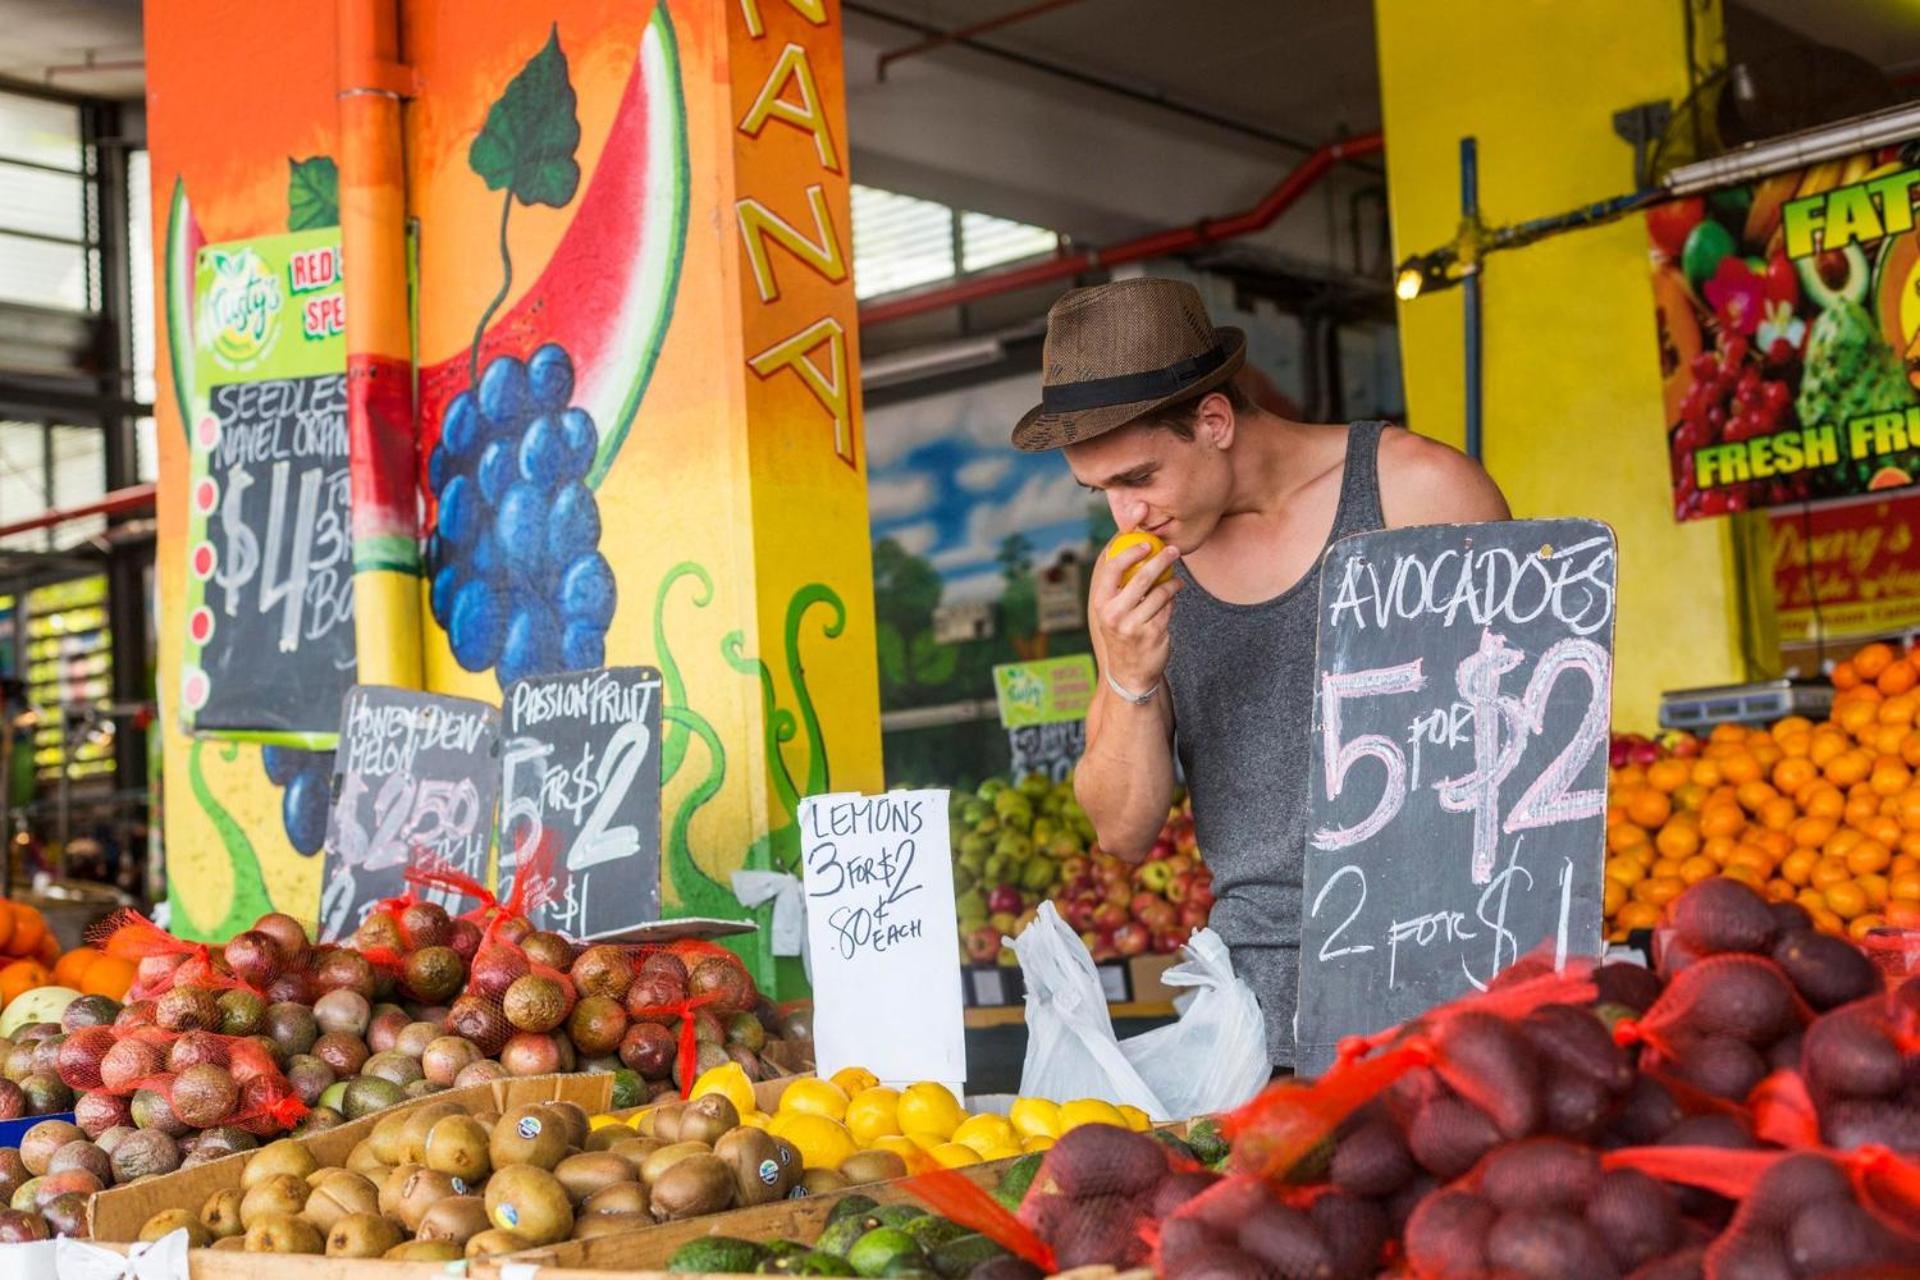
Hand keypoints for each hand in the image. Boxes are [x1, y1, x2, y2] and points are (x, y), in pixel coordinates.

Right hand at [1092, 536, 1181, 693]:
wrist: (1129, 673)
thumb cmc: (1120, 633)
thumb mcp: (1111, 612)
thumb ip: (1118, 586)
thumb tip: (1132, 549)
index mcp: (1101, 604)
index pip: (1112, 569)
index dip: (1130, 552)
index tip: (1146, 544)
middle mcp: (1114, 614)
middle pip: (1142, 577)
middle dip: (1161, 559)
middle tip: (1173, 551)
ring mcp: (1134, 625)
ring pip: (1160, 593)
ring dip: (1172, 583)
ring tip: (1177, 580)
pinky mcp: (1154, 633)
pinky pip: (1168, 608)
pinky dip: (1172, 600)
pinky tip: (1174, 597)